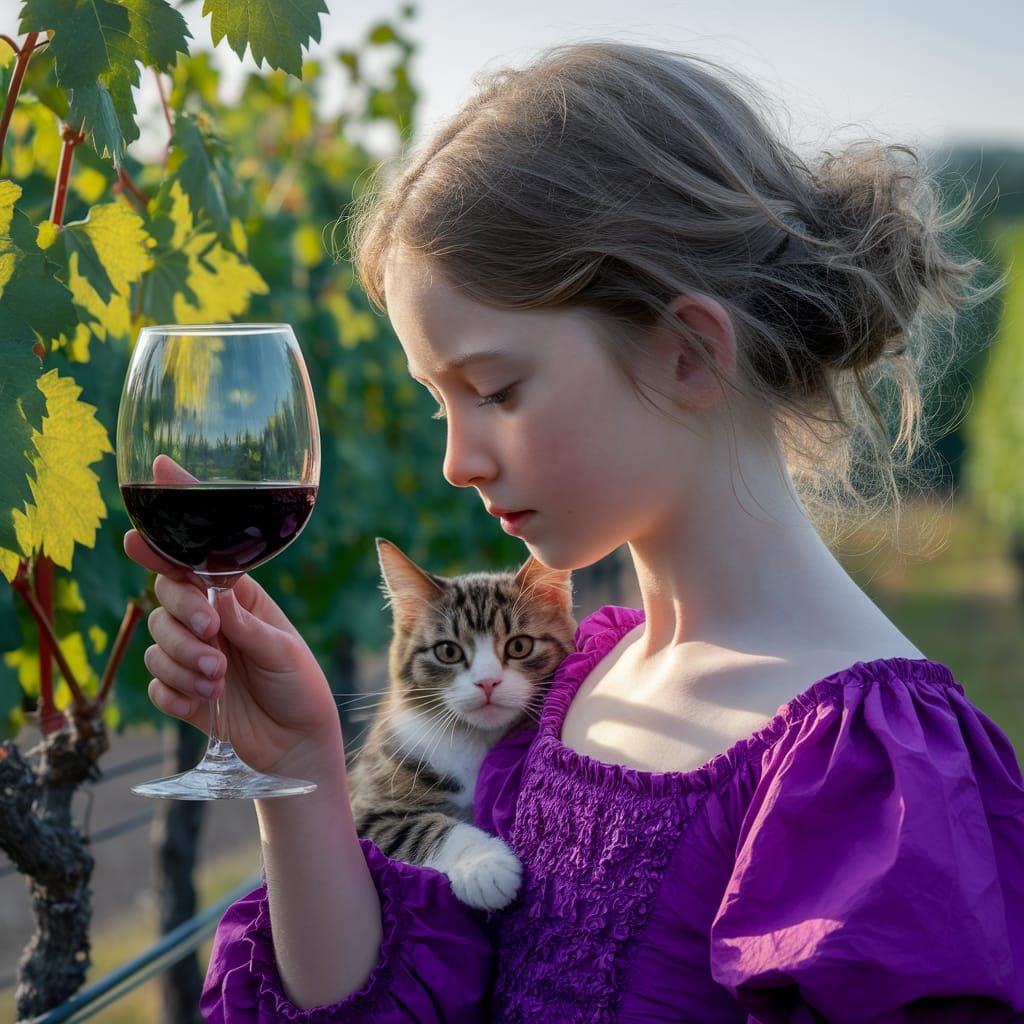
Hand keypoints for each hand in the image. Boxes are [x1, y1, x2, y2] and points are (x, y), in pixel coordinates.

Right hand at [124, 457, 341, 781]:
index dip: (170, 530)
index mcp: (239, 596)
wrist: (297, 745)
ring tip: (221, 681)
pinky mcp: (181, 690)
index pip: (198, 556)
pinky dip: (177, 693)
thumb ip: (247, 625)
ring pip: (157, 641)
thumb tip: (216, 595)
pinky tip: (207, 702)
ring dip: (185, 661)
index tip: (143, 513)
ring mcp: (192, 653)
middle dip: (183, 615)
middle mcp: (211, 618)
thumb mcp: (282, 651)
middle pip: (166, 595)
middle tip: (213, 635)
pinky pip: (155, 683)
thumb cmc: (300, 687)